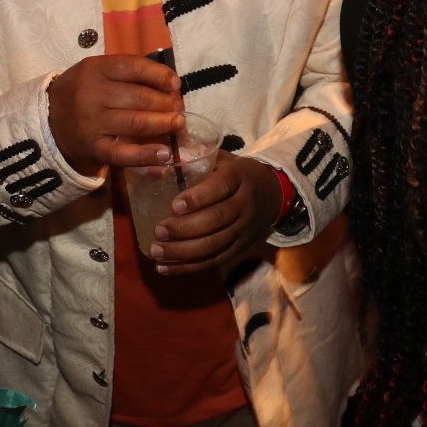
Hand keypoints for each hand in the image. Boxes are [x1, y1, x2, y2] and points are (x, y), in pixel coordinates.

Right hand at [47, 54, 183, 175]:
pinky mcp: (93, 148)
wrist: (47, 122)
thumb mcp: (96, 73)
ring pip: (135, 123)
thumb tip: (170, 85)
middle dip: (165, 103)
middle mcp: (91, 94)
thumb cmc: (81, 92)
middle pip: (139, 97)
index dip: (159, 75)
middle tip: (179, 108)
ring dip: (163, 124)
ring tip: (178, 124)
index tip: (175, 84)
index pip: (134, 67)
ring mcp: (91, 123)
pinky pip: (123, 154)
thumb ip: (127, 74)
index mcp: (94, 69)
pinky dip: (146, 155)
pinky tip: (165, 153)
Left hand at [151, 152, 283, 274]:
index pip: (220, 187)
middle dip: (185, 228)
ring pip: (214, 245)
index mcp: (239, 177)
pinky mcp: (239, 249)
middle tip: (159, 230)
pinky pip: (214, 261)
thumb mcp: (222, 160)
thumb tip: (153, 166)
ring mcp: (243, 230)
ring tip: (156, 251)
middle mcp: (244, 205)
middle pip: (216, 220)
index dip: (198, 198)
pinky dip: (188, 267)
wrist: (273, 195)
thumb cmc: (237, 174)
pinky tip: (165, 267)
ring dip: (183, 252)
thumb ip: (193, 160)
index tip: (174, 205)